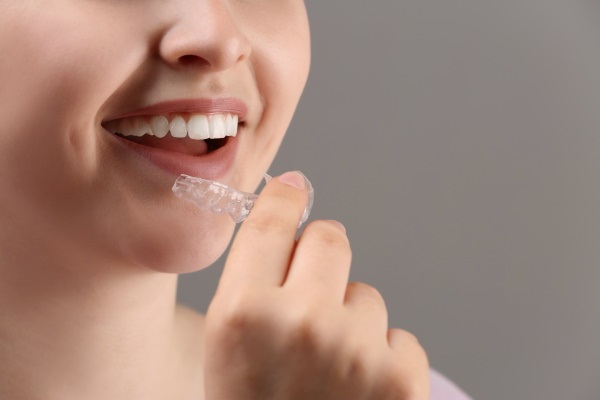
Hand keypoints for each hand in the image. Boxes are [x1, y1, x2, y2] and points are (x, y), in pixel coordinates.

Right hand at [203, 172, 428, 399]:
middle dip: (321, 260)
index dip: (284, 198)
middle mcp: (300, 322)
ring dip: (351, 321)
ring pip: (366, 294)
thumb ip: (252, 282)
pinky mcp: (402, 377)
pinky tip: (358, 392)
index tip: (292, 188)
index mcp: (242, 315)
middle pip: (331, 238)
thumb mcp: (228, 349)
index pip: (272, 222)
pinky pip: (398, 334)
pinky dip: (381, 357)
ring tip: (330, 371)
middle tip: (310, 298)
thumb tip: (288, 213)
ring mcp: (356, 349)